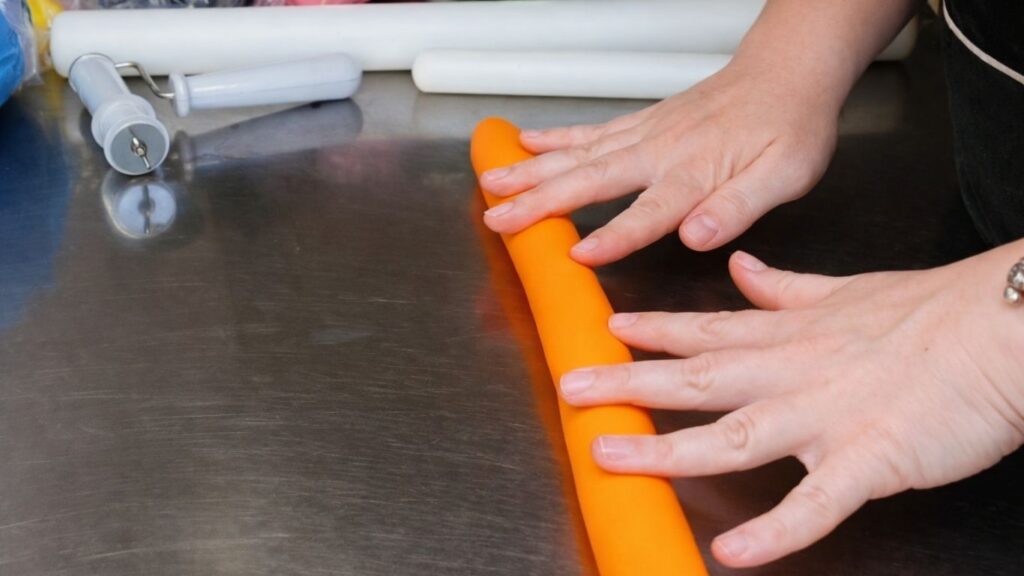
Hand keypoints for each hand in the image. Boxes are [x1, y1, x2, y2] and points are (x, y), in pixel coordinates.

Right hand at [479, 61, 839, 264]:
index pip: (648, 212)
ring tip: (492, 182)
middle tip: (499, 218)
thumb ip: (737, 207)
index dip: (613, 236)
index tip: (577, 255)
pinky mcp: (642, 123)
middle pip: (592, 179)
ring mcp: (646, 133)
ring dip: (532, 169)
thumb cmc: (789, 127)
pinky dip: (553, 139)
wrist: (787, 73)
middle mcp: (661, 151)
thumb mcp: (785, 175)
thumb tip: (696, 236)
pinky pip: (589, 132)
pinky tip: (526, 144)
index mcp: (695, 173)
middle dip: (541, 201)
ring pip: (579, 154)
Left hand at [557, 248, 1023, 566]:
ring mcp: (826, 417)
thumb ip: (784, 288)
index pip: (706, 331)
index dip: (651, 334)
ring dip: (666, 450)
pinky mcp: (869, 460)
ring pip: (731, 436)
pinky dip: (775, 530)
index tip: (606, 331)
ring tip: (608, 456)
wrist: (1002, 328)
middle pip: (696, 380)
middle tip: (573, 387)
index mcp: (789, 335)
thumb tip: (741, 270)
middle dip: (628, 385)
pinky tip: (732, 552)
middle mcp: (792, 373)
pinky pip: (815, 503)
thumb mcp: (845, 290)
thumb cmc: (931, 314)